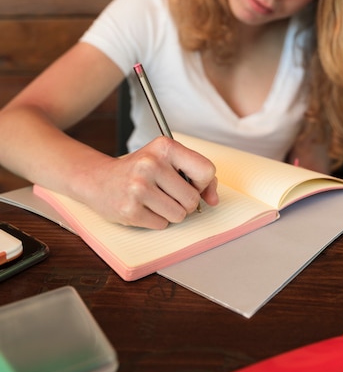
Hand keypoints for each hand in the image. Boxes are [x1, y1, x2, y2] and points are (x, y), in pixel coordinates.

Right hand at [89, 136, 217, 228]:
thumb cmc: (139, 170)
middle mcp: (151, 164)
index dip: (203, 183)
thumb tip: (213, 199)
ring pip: (179, 215)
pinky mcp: (130, 209)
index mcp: (164, 147)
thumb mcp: (167, 160)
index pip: (206, 170)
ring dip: (171, 213)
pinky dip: (156, 220)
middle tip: (168, 194)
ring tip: (155, 200)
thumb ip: (197, 175)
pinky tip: (143, 207)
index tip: (191, 183)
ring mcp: (139, 187)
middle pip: (193, 199)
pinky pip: (162, 224)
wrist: (99, 179)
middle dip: (185, 202)